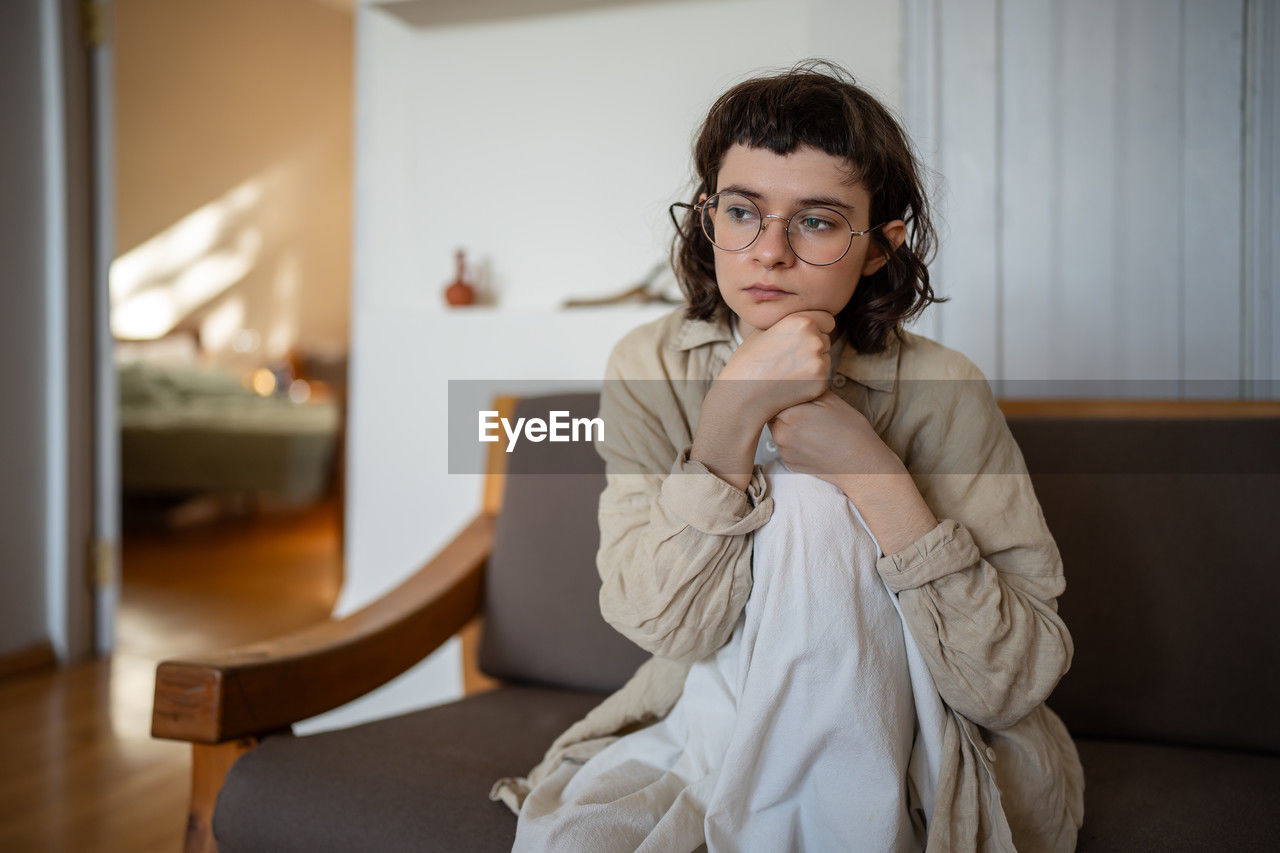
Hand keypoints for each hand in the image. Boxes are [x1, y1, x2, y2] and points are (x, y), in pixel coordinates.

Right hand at [717, 311, 833, 421]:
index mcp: (801, 321)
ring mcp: (819, 362)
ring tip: (787, 371)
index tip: (802, 338)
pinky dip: (811, 381)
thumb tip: (804, 317)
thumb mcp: (764, 330)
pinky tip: (790, 383)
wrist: (742, 393)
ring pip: (825, 358)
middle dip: (813, 346)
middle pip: (826, 339)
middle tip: (789, 358)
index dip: (816, 327)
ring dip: (813, 364)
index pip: (827, 319)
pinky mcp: (820, 382)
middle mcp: (814, 339)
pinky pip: (822, 377)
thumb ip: (789, 321)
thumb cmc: (749, 361)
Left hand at [771, 391, 938, 554]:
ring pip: (778, 431)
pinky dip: (794, 442)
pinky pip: (785, 447)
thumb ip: (804, 389)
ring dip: (789, 426)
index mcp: (789, 414)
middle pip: (772, 415)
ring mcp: (784, 452)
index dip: (785, 395)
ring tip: (813, 427)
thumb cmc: (850, 430)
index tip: (796, 394)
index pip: (774, 398)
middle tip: (806, 410)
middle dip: (785, 410)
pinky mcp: (789, 464)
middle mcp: (781, 434)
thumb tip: (791, 384)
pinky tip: (813, 442)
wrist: (861, 464)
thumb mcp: (830, 399)